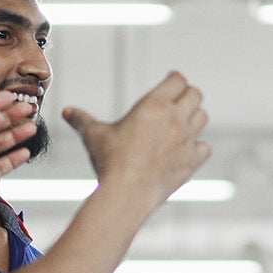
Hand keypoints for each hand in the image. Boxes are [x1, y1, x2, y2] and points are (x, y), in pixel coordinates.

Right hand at [62, 71, 210, 207]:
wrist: (127, 193)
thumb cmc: (110, 161)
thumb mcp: (93, 135)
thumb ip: (82, 120)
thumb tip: (67, 112)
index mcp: (155, 104)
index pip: (177, 79)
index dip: (174, 80)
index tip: (170, 83)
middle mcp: (175, 118)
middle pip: (195, 94)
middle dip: (187, 95)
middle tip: (177, 101)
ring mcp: (187, 139)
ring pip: (203, 117)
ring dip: (194, 117)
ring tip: (182, 123)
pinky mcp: (192, 160)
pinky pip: (205, 147)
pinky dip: (199, 147)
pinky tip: (187, 150)